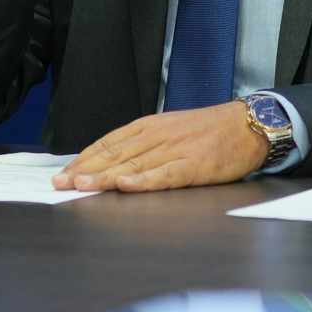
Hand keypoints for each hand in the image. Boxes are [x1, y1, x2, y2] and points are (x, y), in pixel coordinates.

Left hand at [52, 102, 269, 192]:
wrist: (250, 125)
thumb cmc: (212, 131)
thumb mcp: (173, 129)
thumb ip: (146, 145)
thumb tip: (116, 163)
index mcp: (152, 125)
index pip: (109, 142)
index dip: (85, 158)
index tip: (64, 172)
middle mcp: (159, 135)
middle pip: (115, 153)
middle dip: (86, 169)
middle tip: (61, 183)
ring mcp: (177, 149)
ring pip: (134, 164)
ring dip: (105, 176)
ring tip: (82, 186)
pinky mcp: (195, 165)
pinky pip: (165, 174)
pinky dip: (144, 180)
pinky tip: (126, 185)